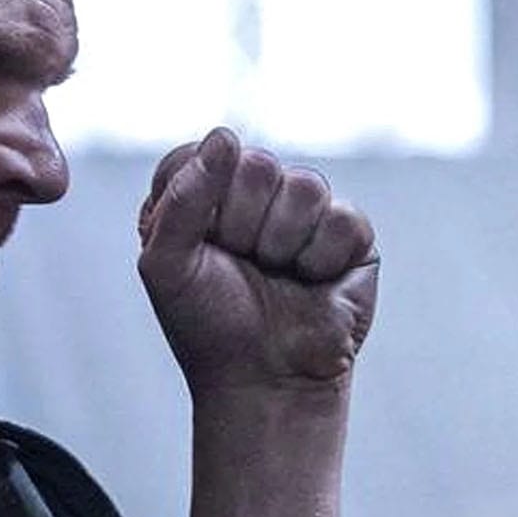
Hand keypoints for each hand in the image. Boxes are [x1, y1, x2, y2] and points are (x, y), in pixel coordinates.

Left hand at [137, 127, 377, 391]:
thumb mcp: (167, 264)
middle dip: (243, 226)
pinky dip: (320, 261)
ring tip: (277, 275)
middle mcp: (253, 193)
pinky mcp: (350, 234)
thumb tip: (226, 136)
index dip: (200, 202)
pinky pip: (343, 218)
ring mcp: (304, 210)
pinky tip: (312, 282)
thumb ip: (182, 197)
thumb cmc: (209, 325)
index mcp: (202, 192)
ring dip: (282, 245)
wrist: (265, 380)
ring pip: (305, 186)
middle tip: (243, 265)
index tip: (199, 245)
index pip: (202, 153)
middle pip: (256, 165)